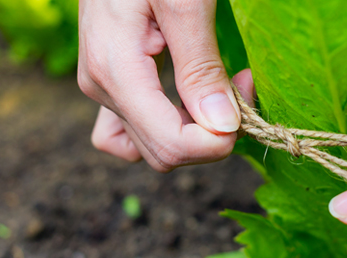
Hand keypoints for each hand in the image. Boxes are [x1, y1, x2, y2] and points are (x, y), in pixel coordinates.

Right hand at [78, 0, 252, 170]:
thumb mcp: (185, 2)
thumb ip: (200, 65)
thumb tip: (222, 127)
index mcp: (115, 71)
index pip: (169, 146)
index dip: (218, 141)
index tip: (246, 98)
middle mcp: (100, 87)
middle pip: (161, 153)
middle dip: (212, 133)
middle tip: (241, 85)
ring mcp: (100, 86)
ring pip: (147, 146)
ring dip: (191, 134)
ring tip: (218, 94)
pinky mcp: (108, 80)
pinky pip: (128, 130)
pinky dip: (162, 128)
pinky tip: (187, 105)